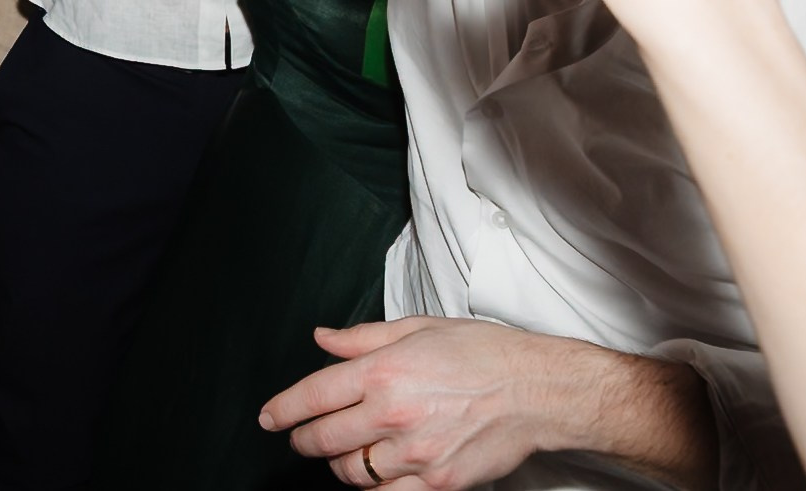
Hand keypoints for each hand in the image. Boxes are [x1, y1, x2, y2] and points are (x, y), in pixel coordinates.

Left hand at [260, 317, 610, 487]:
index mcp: (383, 372)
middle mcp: (393, 415)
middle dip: (305, 439)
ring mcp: (416, 454)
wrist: (537, 391)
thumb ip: (362, 338)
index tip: (268, 418)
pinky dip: (372, 488)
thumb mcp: (417, 329)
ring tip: (343, 452)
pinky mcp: (439, 482)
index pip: (313, 397)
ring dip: (339, 464)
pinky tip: (374, 474)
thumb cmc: (481, 353)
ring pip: (351, 472)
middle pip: (324, 439)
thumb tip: (321, 339)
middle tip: (302, 437)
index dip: (283, 410)